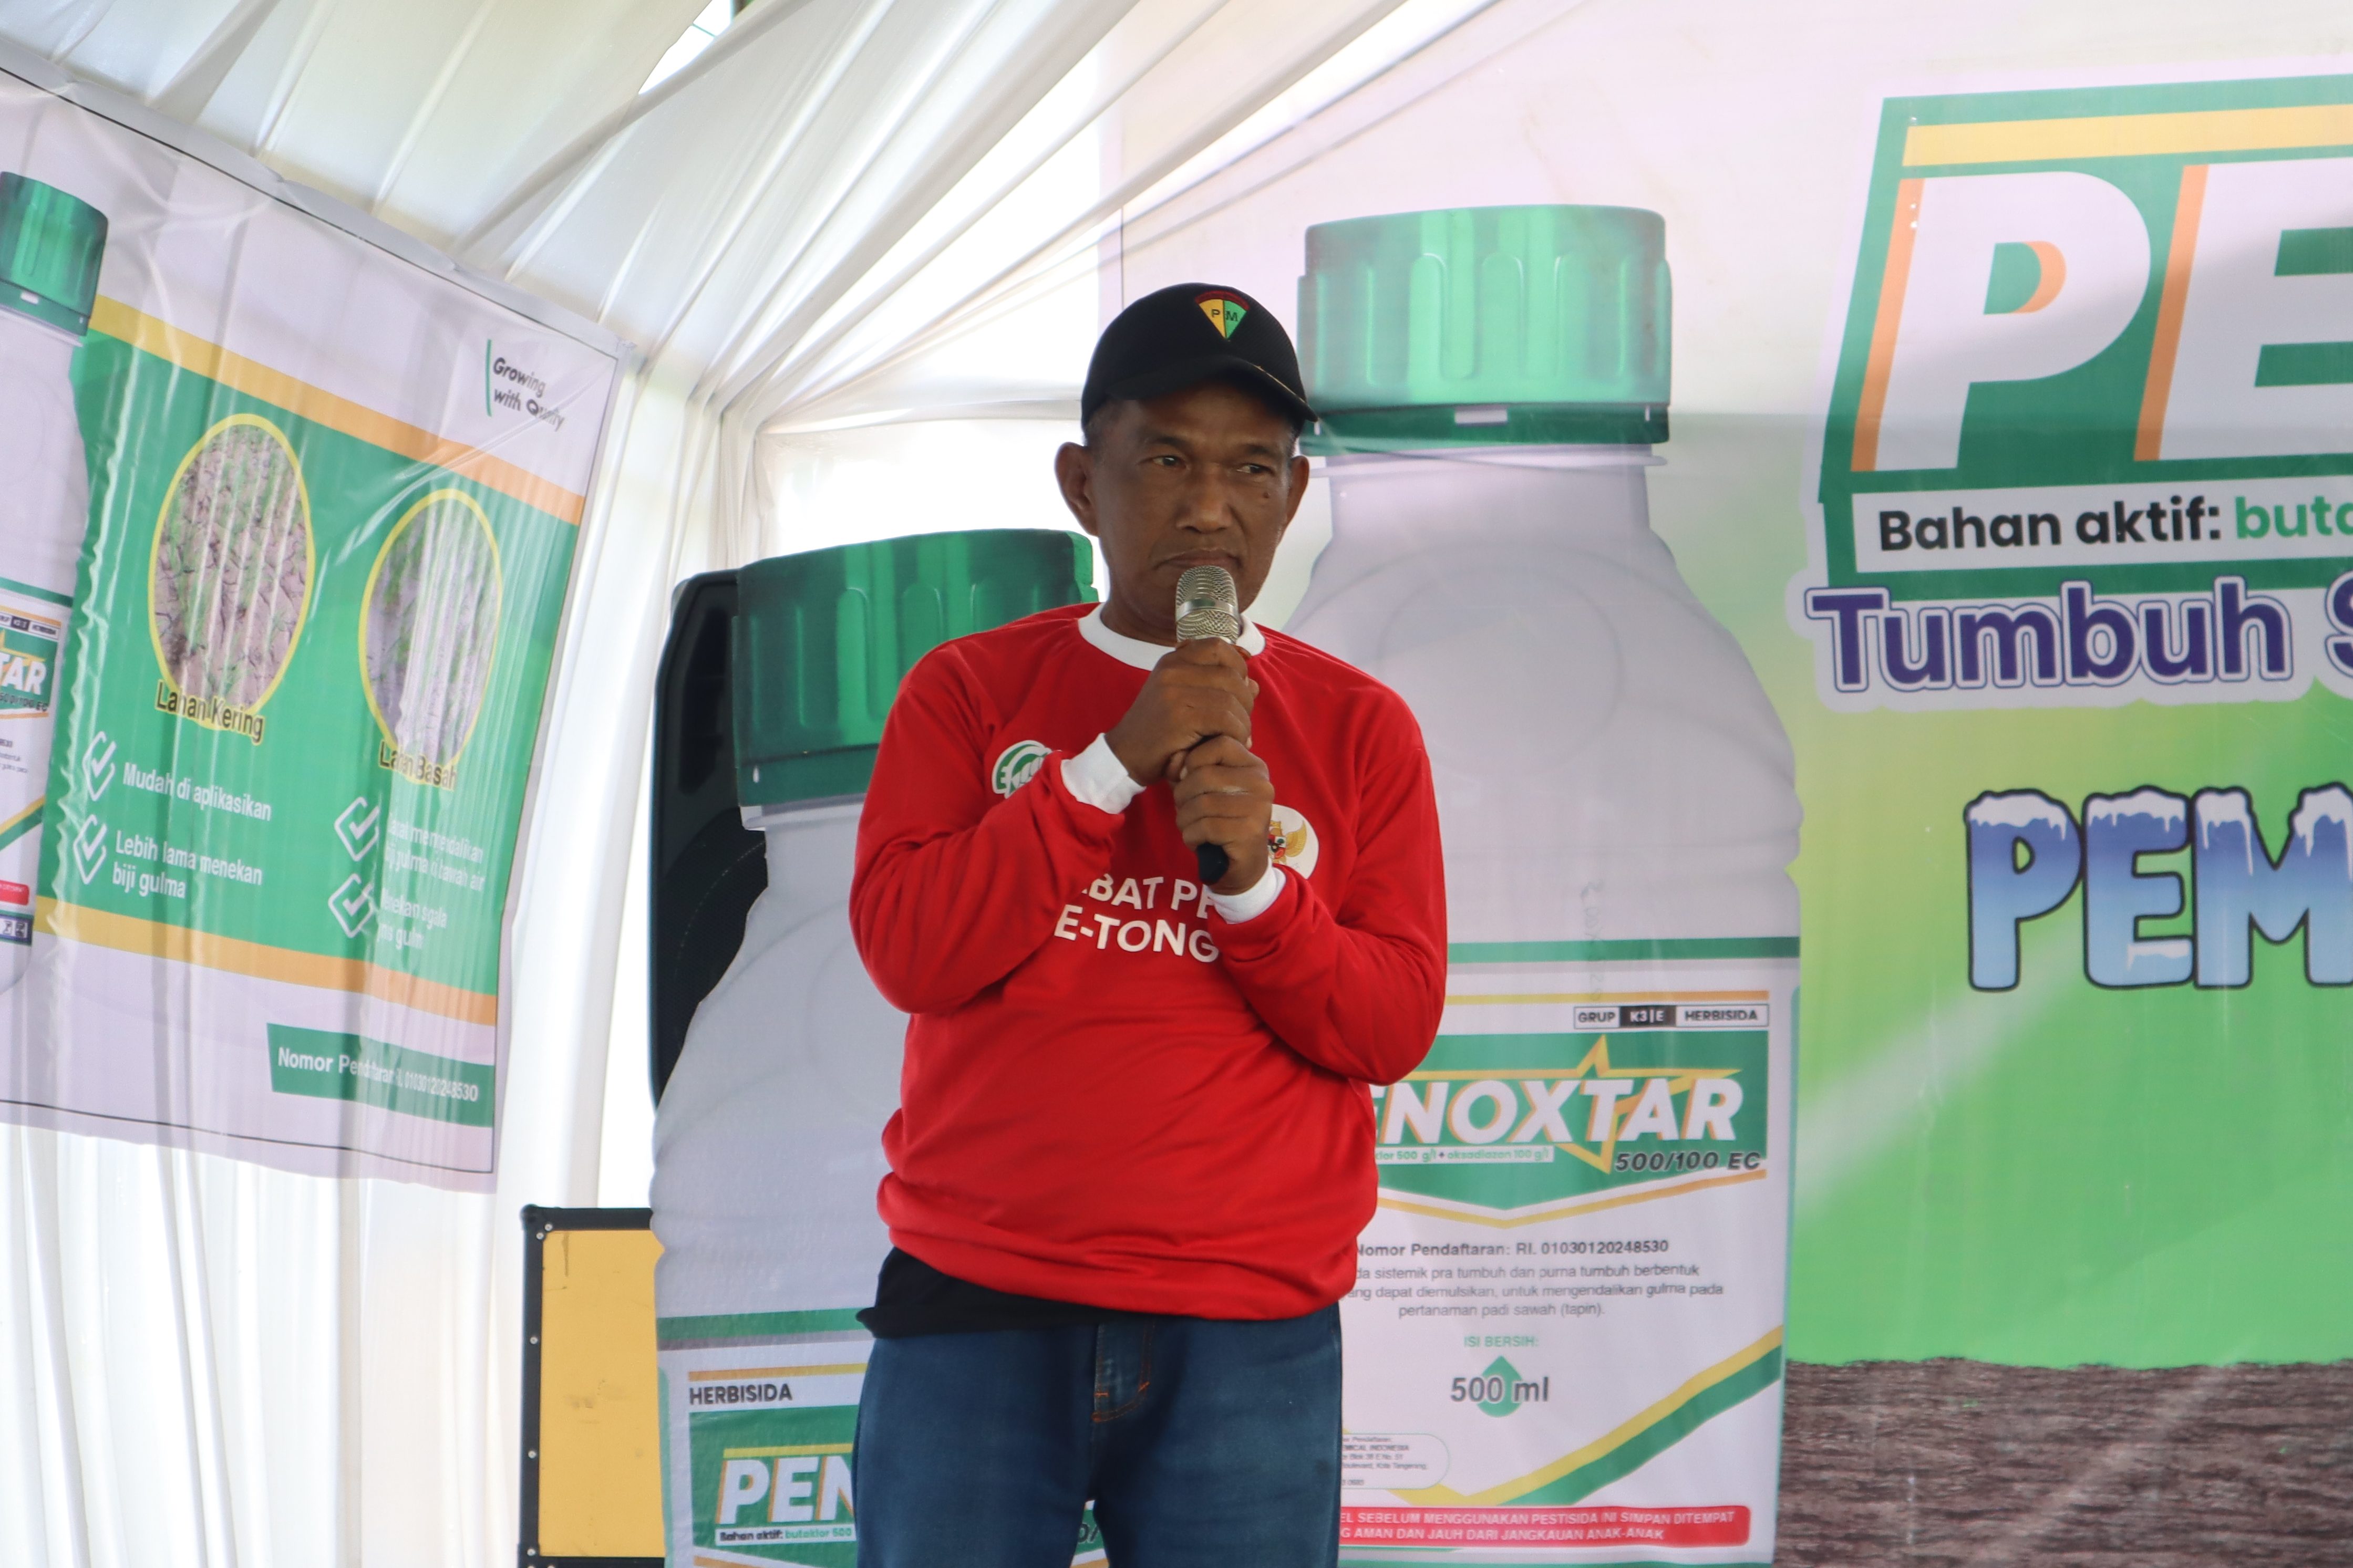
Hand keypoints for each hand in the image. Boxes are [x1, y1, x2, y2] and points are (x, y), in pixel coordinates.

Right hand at [1105, 639, 1256, 785]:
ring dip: (1244, 722)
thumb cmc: (1159, 731)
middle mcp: (1172, 670)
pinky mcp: (1179, 716)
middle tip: (1243, 722)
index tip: (1241, 688)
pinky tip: (1233, 743)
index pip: (1217, 646)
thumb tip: (1254, 685)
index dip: (1238, 664)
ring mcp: (1174, 691)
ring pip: (1231, 699)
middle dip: (1246, 700)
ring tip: (1240, 736)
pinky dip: (1237, 733)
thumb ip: (1217, 690)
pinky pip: (1225, 719)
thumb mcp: (1185, 702)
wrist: (1125, 756)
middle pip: (1231, 674)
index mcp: (1172, 661)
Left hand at [1170, 733, 1273, 893]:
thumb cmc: (1221, 822)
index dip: (1194, 759)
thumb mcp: (1207, 790)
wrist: (1242, 867)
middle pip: (1205, 774)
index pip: (1220, 743)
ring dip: (1185, 818)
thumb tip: (1173, 758)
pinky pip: (1206, 827)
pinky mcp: (1250, 832)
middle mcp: (1261, 783)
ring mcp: (1258, 808)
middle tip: (1183, 809)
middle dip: (1182, 795)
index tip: (1186, 778)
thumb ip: (1191, 769)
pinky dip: (1191, 836)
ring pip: (1202, 803)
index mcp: (1254, 766)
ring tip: (1189, 827)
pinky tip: (1196, 841)